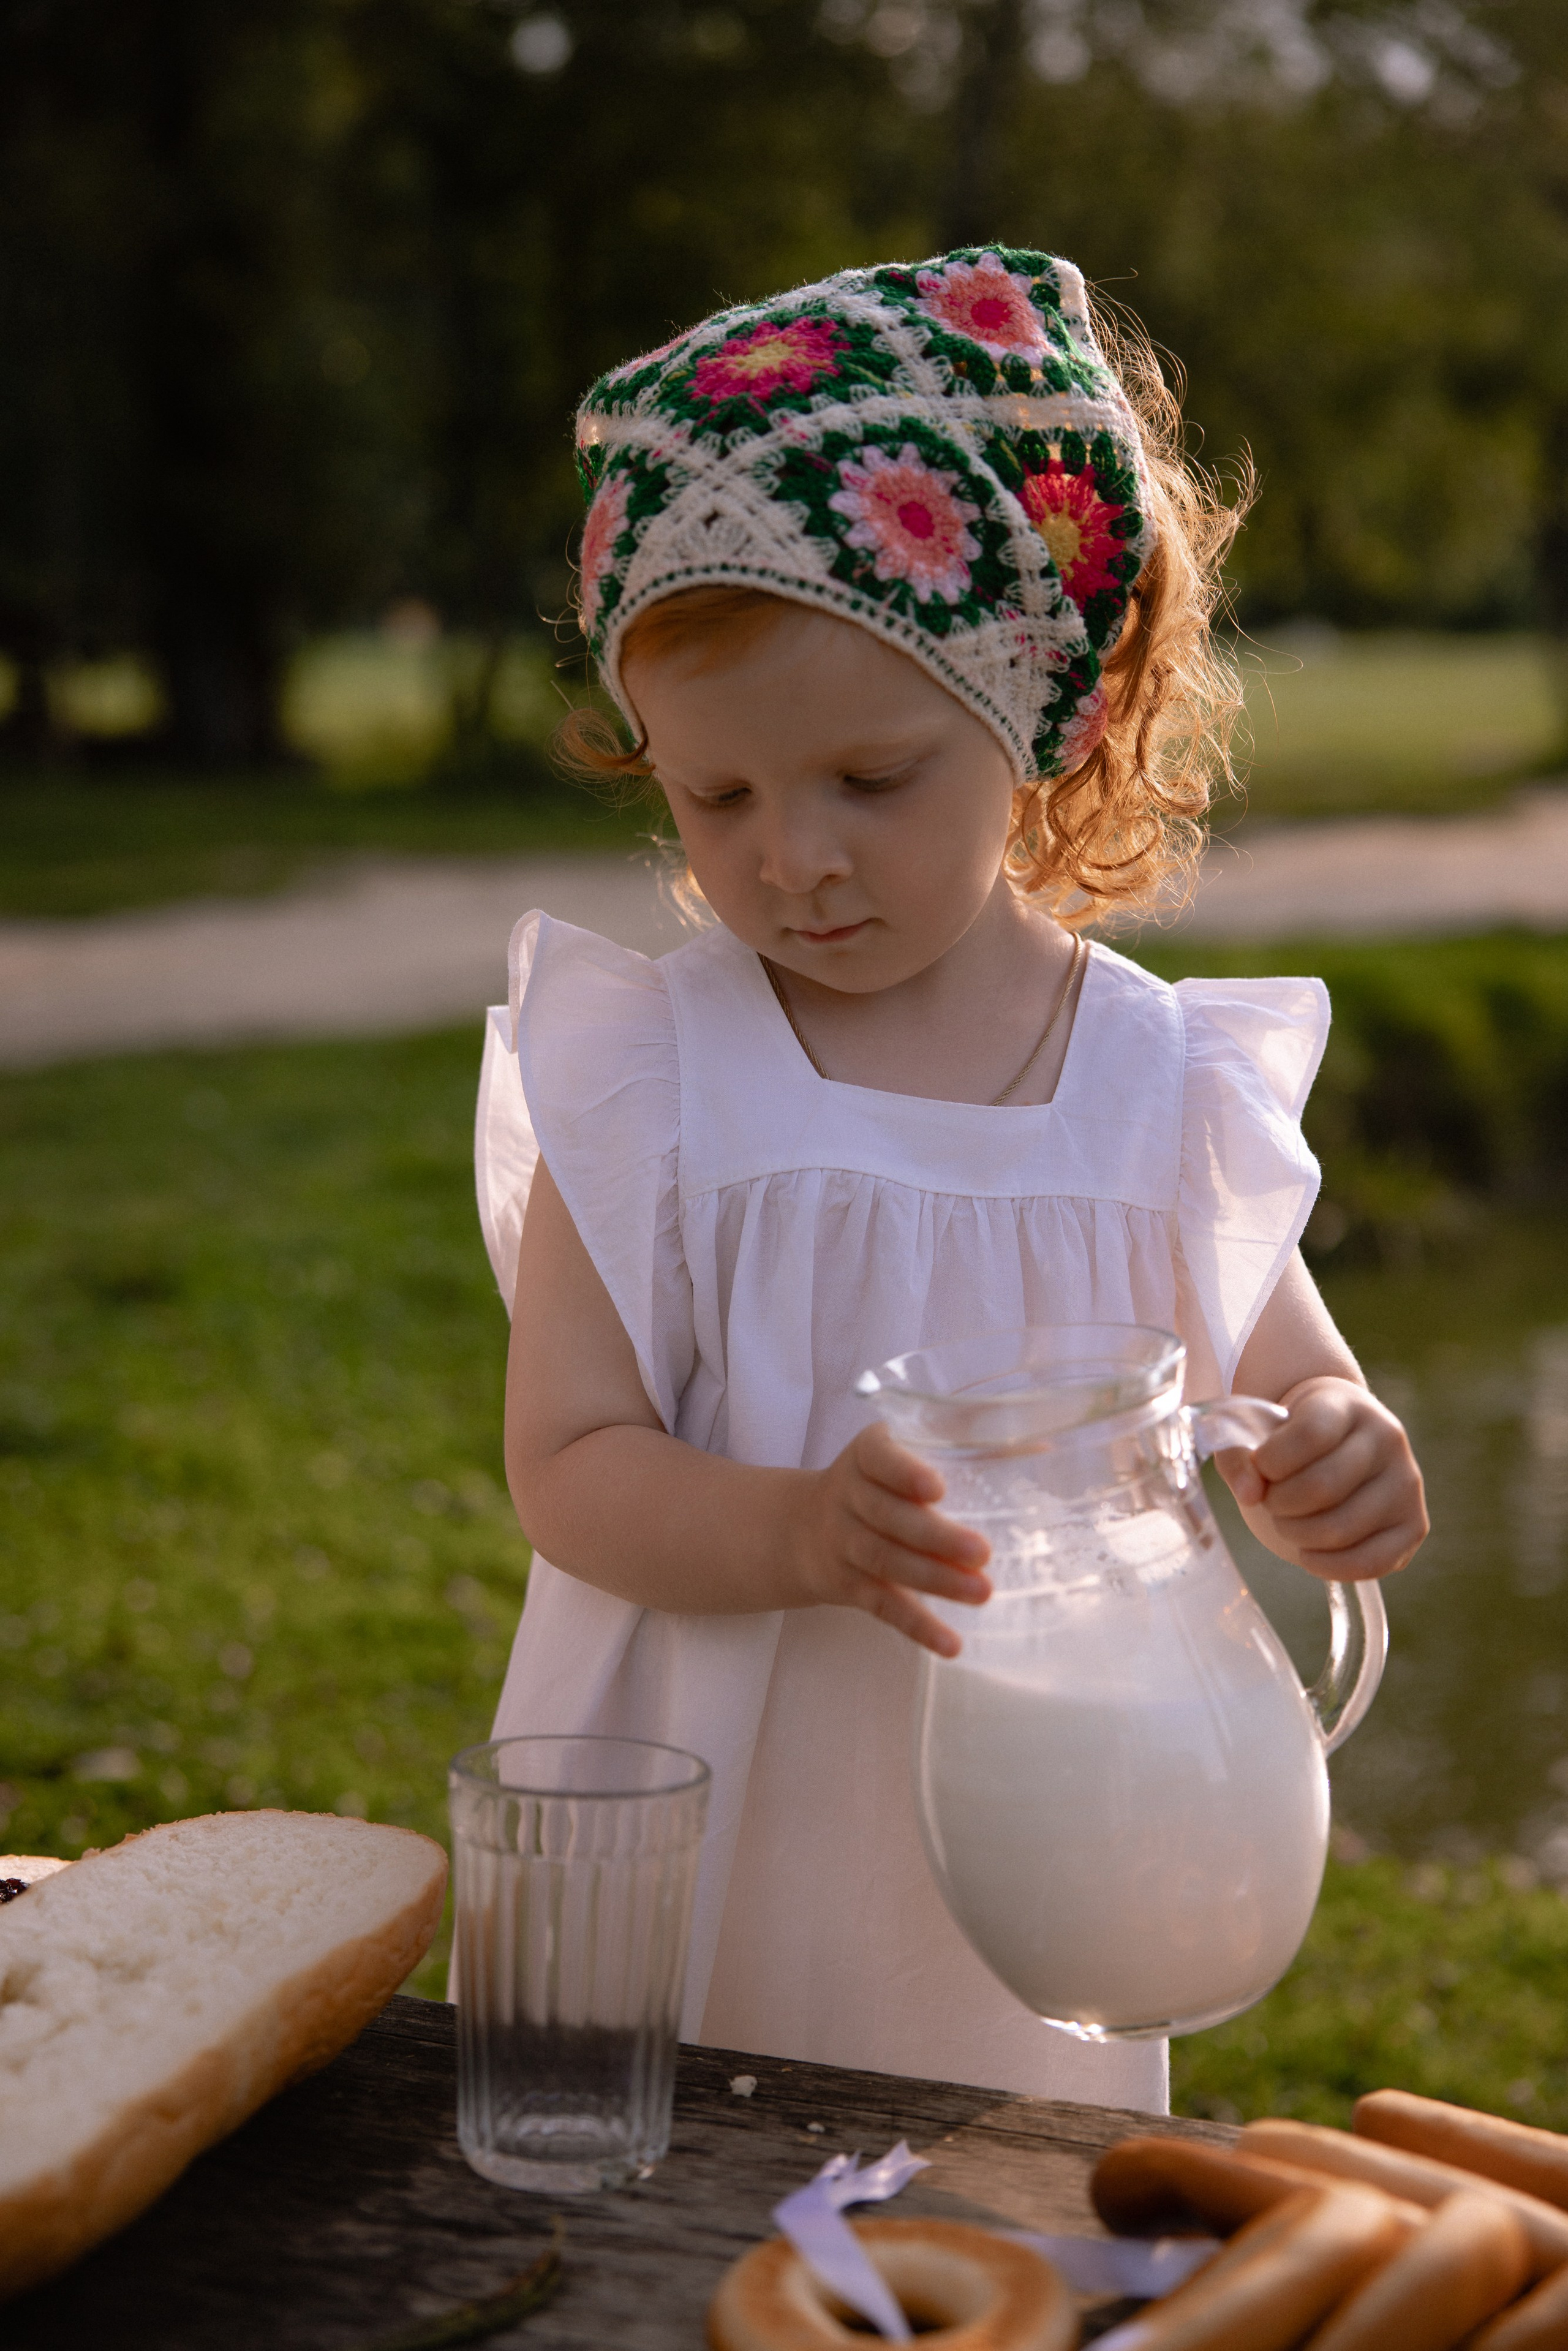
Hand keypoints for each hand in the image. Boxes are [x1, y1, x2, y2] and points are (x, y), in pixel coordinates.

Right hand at [785, 1422, 991, 1654]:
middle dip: (936, 1537)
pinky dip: (917, 1627)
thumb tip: (1045, 1449)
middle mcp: (848, 1495)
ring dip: (935, 1581)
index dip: (906, 1473)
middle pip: (888, 1517)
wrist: (801, 1529)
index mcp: (866, 1454)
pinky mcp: (849, 1586)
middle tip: (982, 1552)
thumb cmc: (878, 1483)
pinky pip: (882, 1607)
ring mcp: (844, 1544)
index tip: (938, 1488)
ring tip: (982, 1592)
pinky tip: (950, 1645)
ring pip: (888, 1563)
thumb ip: (962, 1446)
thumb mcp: (899, 1453)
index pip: (879, 1457)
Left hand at [1216, 1374, 1427, 1580]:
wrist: (1339, 1440)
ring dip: (1297, 1535)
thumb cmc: (1292, 1438)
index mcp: (1346, 1404)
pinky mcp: (1414, 1524)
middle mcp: (1387, 1438)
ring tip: (1287, 1522)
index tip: (1260, 1466)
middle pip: (1322, 1487)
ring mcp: (1406, 1482)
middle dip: (1279, 1504)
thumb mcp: (1259, 1431)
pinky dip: (1329, 1567)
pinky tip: (1308, 1554)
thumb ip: (1240, 1457)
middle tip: (1270, 1501)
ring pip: (1341, 1529)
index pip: (1310, 1434)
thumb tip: (1249, 1495)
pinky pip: (1372, 1562)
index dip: (1270, 1461)